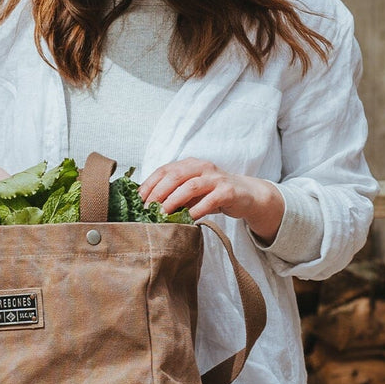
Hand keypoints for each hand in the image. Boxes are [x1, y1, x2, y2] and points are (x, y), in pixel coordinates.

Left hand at [138, 159, 284, 241]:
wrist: (246, 195)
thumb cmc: (212, 194)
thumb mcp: (191, 191)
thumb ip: (173, 194)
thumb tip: (147, 206)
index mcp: (189, 164)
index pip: (163, 170)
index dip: (149, 184)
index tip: (138, 200)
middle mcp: (202, 167)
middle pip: (174, 176)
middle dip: (158, 193)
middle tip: (147, 209)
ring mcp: (216, 178)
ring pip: (190, 186)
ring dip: (173, 201)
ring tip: (162, 215)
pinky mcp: (228, 191)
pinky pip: (209, 200)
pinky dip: (196, 210)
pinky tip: (187, 219)